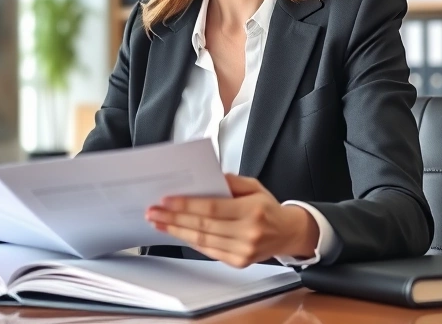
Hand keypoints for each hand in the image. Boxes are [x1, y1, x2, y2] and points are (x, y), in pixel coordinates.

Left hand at [146, 173, 318, 267]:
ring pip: (202, 240)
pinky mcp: (238, 262)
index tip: (165, 201)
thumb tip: (206, 178)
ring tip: (158, 222)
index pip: (212, 208)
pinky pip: (208, 250)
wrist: (288, 233)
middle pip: (203, 226)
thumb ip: (230, 181)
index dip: (186, 205)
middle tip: (153, 212)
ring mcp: (243, 251)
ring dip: (176, 231)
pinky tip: (176, 232)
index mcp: (252, 211)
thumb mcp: (254, 186)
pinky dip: (189, 241)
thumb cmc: (268, 208)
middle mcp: (248, 233)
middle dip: (174, 218)